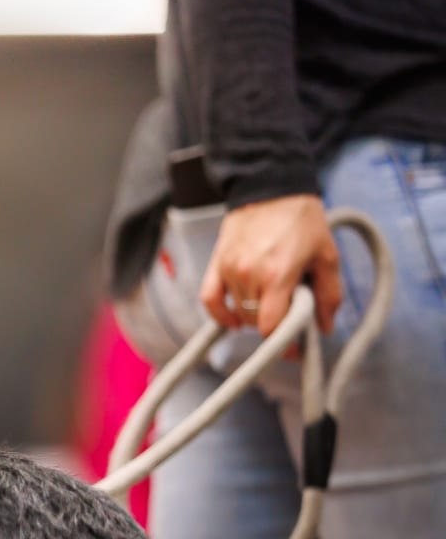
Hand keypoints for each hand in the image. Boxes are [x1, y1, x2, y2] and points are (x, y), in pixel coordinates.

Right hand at [199, 193, 342, 337]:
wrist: (271, 188)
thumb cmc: (303, 221)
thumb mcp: (327, 255)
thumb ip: (328, 295)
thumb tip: (324, 328)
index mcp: (278, 275)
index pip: (272, 326)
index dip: (283, 344)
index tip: (292, 351)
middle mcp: (249, 275)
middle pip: (255, 322)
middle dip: (273, 326)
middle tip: (289, 318)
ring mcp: (229, 270)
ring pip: (238, 312)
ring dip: (253, 316)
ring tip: (270, 302)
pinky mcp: (217, 264)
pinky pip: (210, 300)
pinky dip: (220, 315)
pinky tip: (233, 321)